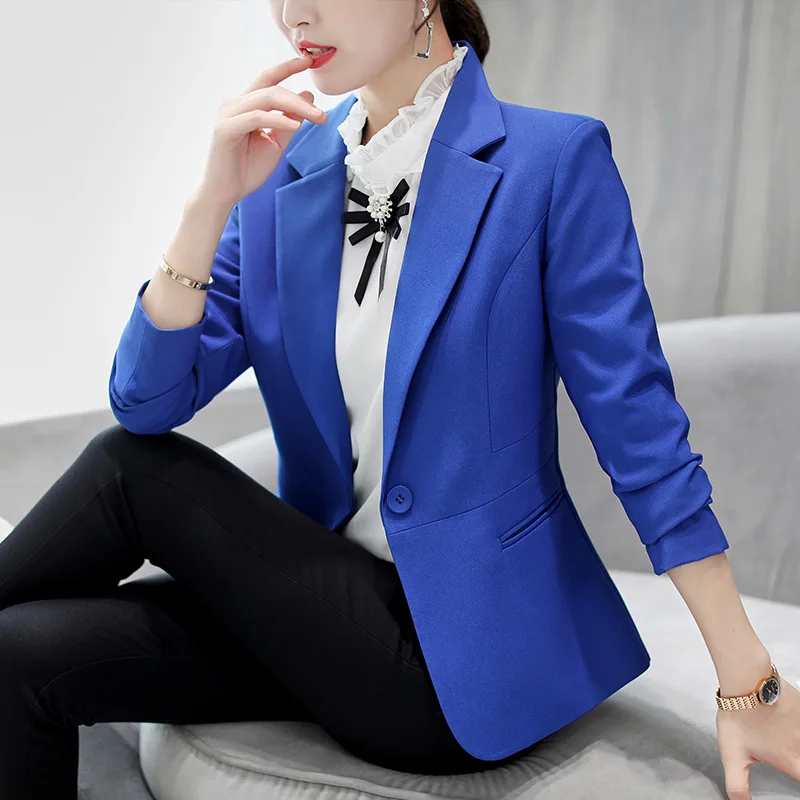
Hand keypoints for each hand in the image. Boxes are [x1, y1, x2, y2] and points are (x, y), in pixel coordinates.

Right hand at [194, 51, 327, 207]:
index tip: (308, 61)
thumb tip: (307, 97)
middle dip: (300, 99)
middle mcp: (235, 105)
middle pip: (272, 89)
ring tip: (316, 118)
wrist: (226, 193)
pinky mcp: (225, 129)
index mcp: (246, 106)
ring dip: (295, 107)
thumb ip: (289, 121)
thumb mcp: (276, 143)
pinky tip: (294, 125)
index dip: (288, 67)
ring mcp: (228, 115)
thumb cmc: (247, 169)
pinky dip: (277, 119)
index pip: (269, 80)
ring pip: (266, 99)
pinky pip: (256, 117)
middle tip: (322, 114)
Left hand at [717, 675, 799, 798]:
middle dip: (796, 760)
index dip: (799, 778)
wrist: (745, 680)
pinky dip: (796, 723)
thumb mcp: (731, 755)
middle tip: (788, 756)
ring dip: (794, 737)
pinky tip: (784, 721)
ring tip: (779, 735)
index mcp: (790, 760)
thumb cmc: (739, 716)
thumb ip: (737, 784)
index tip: (794, 772)